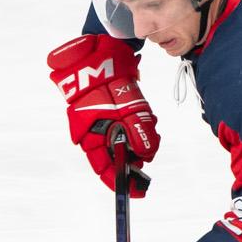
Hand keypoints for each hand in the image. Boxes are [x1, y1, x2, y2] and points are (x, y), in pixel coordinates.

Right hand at [48, 34, 158, 194]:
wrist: (98, 52)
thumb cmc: (103, 77)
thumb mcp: (124, 104)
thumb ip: (137, 129)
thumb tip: (147, 153)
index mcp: (89, 136)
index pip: (104, 168)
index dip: (120, 181)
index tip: (138, 189)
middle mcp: (96, 134)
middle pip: (120, 156)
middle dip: (139, 153)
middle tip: (153, 142)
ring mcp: (106, 124)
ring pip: (129, 141)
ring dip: (141, 134)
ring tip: (147, 119)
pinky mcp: (117, 114)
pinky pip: (131, 126)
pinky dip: (140, 124)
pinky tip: (144, 113)